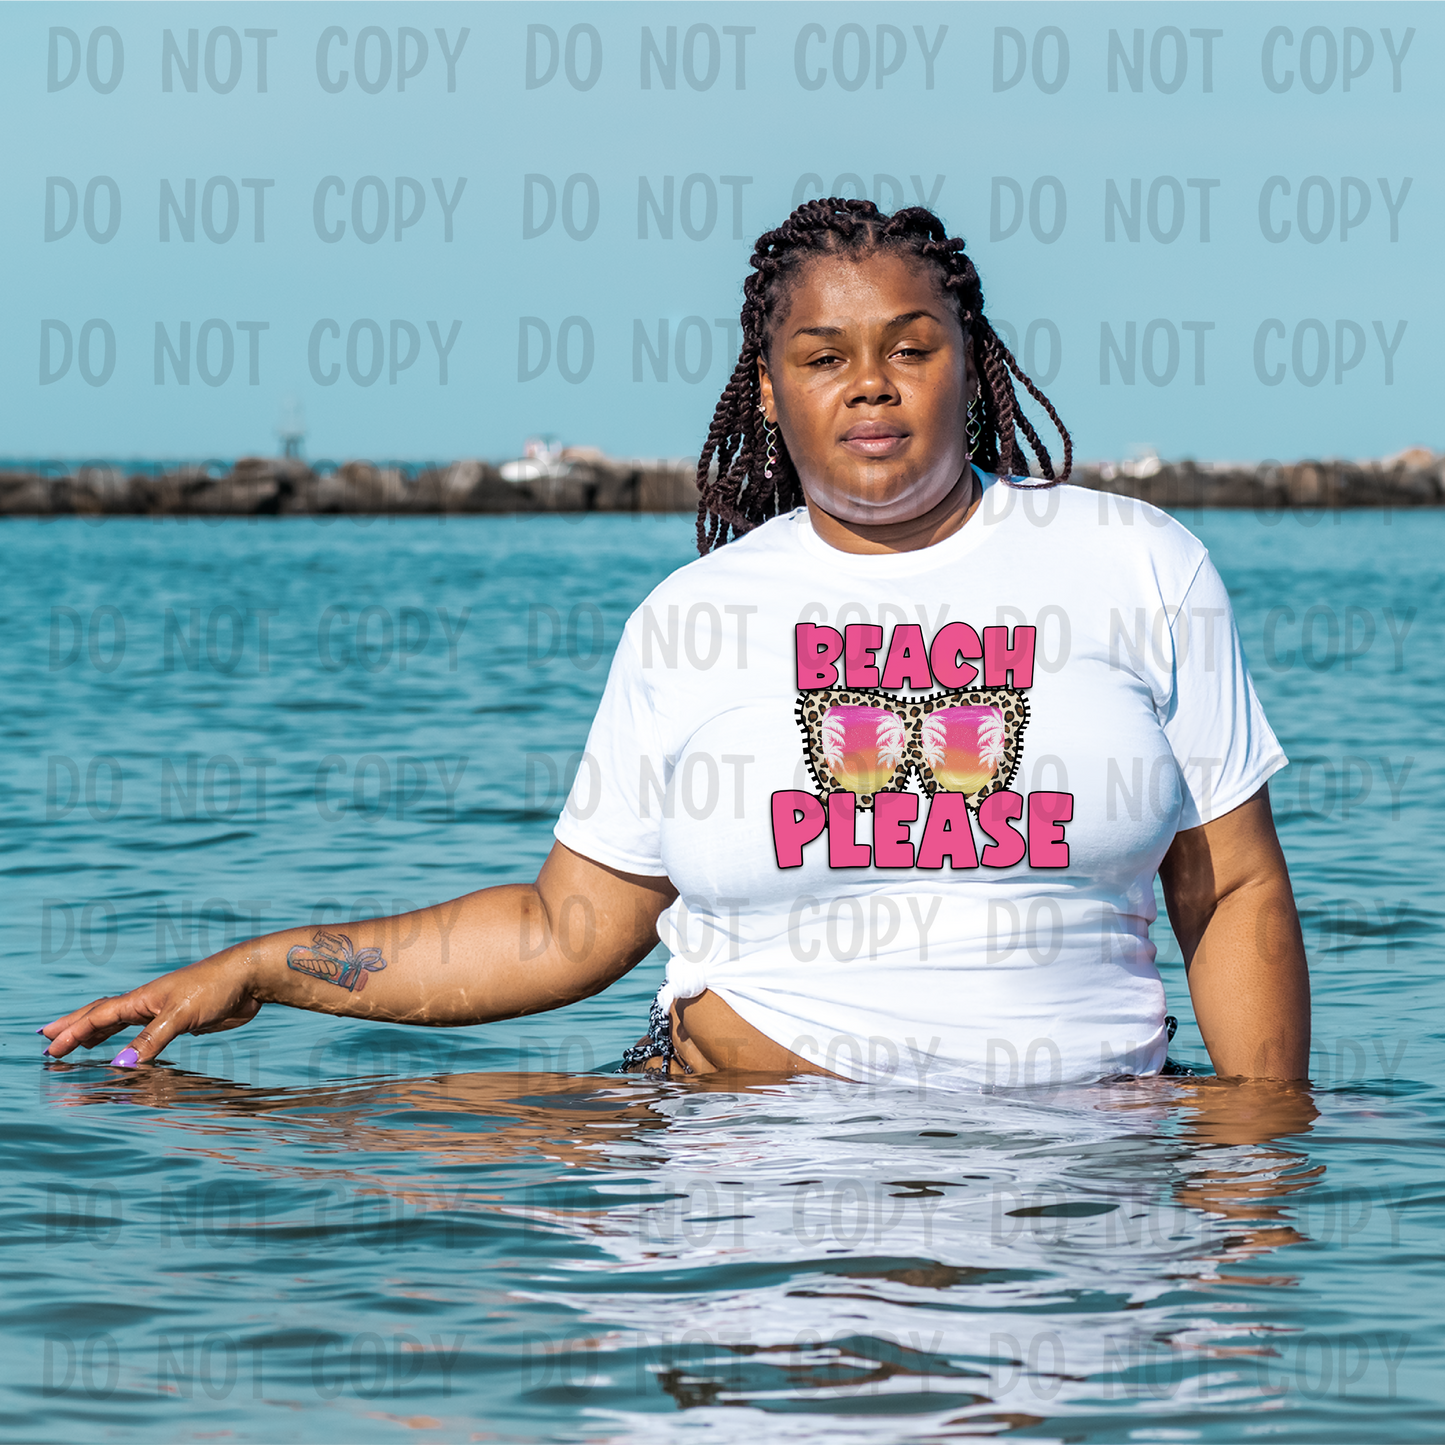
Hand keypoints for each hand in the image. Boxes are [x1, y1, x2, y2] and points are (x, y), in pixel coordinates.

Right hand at [39, 955, 260, 1064]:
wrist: (249, 978)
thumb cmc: (215, 987)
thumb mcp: (181, 1015)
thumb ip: (151, 1040)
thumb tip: (121, 1066)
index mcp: (141, 999)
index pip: (98, 1017)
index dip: (72, 1032)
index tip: (48, 1046)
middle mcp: (148, 1004)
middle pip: (103, 1016)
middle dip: (75, 1028)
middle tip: (48, 1039)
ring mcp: (164, 1012)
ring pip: (123, 1025)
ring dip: (98, 1034)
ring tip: (78, 1045)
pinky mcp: (182, 1022)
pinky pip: (146, 1036)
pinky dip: (129, 1042)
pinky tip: (126, 1049)